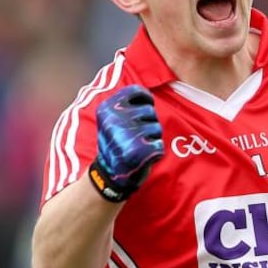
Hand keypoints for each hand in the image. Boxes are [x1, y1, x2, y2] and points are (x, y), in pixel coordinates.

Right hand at [88, 85, 164, 201]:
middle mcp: (116, 120)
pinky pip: (160, 145)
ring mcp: (128, 135)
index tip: (148, 104)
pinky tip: (142, 158)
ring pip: (157, 127)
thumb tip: (148, 92)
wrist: (108, 177)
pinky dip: (155, 153)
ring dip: (152, 138)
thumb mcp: (110, 120)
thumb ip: (125, 105)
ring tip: (137, 147)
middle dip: (149, 123)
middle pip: (150, 110)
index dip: (146, 97)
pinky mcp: (140, 151)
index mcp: (107, 109)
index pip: (136, 91)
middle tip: (135, 137)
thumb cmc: (114, 144)